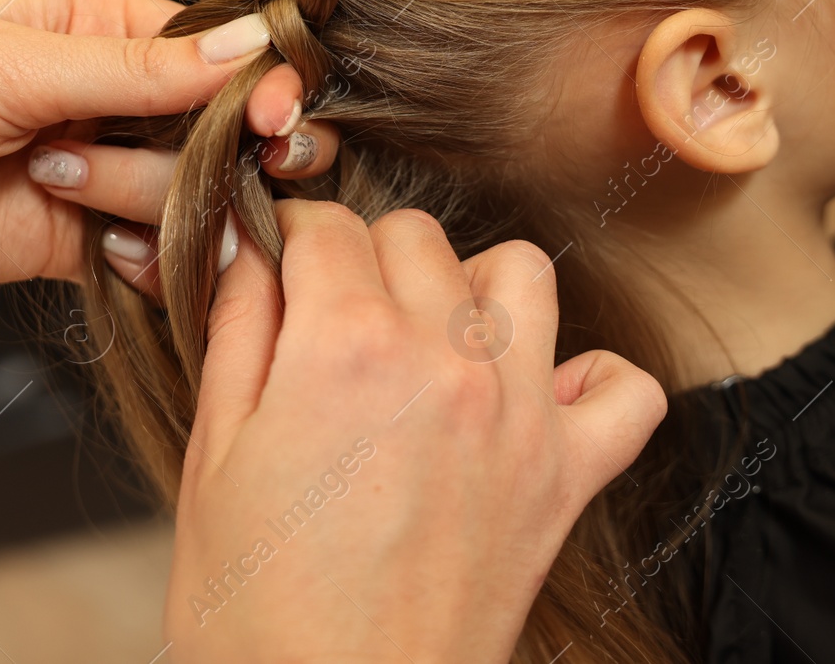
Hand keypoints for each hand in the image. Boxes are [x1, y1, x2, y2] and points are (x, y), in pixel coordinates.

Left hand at [0, 0, 337, 306]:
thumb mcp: (7, 62)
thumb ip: (133, 70)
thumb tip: (247, 49)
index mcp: (92, 24)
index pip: (208, 47)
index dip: (251, 79)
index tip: (274, 112)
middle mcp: (102, 97)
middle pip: (213, 124)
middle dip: (218, 147)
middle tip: (233, 163)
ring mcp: (92, 171)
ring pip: (184, 191)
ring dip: (141, 193)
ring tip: (57, 180)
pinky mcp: (71, 244)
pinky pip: (149, 254)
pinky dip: (148, 259)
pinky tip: (105, 249)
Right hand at [162, 203, 666, 662]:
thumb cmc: (254, 610)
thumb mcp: (211, 454)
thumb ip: (236, 328)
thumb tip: (245, 248)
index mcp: (343, 345)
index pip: (326, 224)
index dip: (291, 235)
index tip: (281, 259)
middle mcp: (443, 360)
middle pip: (415, 234)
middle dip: (365, 256)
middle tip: (332, 312)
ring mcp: (518, 416)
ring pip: (522, 272)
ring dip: (471, 286)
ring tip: (427, 337)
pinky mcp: (565, 479)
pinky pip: (623, 388)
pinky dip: (586, 379)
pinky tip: (528, 397)